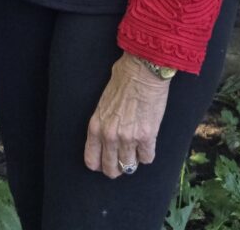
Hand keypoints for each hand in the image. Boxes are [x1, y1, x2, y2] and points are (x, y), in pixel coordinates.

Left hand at [84, 52, 170, 177]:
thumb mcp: (103, 102)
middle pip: (111, 169)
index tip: (106, 162)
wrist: (142, 70)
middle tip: (124, 160)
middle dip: (118, 168)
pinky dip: (148, 153)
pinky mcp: (147, 136)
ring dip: (134, 160)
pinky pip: (147, 158)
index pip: (92, 160)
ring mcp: (128, 138)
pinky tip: (148, 142)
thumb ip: (104, 121)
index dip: (100, 165)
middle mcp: (109, 136)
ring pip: (130, 166)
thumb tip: (107, 136)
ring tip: (137, 148)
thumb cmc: (123, 79)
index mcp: (96, 126)